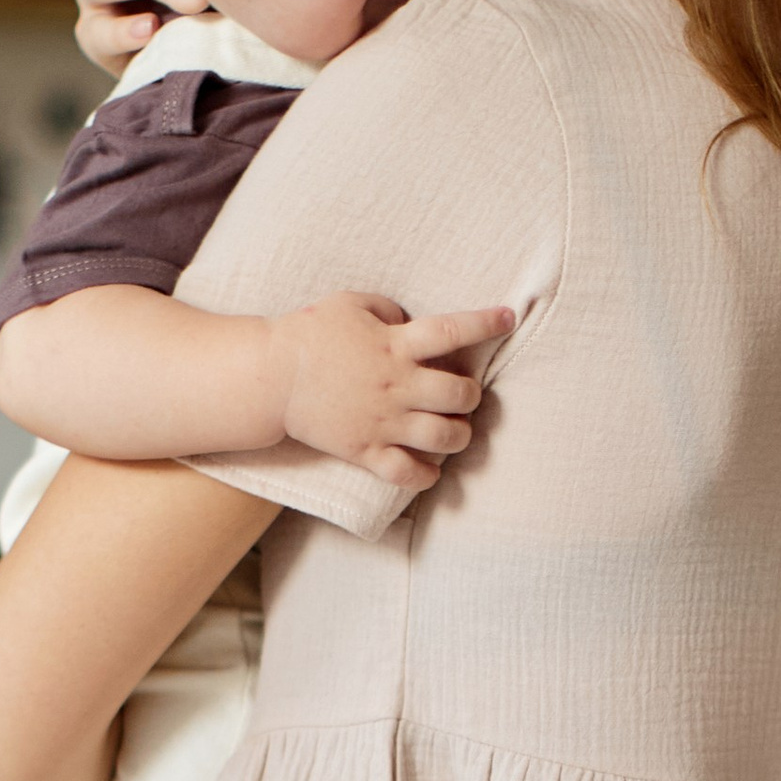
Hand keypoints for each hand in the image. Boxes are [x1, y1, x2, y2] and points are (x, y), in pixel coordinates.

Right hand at [273, 293, 512, 490]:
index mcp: (395, 344)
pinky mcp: (365, 450)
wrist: (271, 377)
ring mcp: (383, 421)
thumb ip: (389, 310)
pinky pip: (407, 473)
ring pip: (444, 436)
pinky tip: (432, 470)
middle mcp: (397, 385)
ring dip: (460, 434)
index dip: (486, 323)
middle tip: (464, 395)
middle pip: (459, 393)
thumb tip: (410, 322)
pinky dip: (426, 476)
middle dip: (472, 395)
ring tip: (456, 430)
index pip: (453, 331)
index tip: (509, 318)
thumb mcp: (350, 303)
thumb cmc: (309, 333)